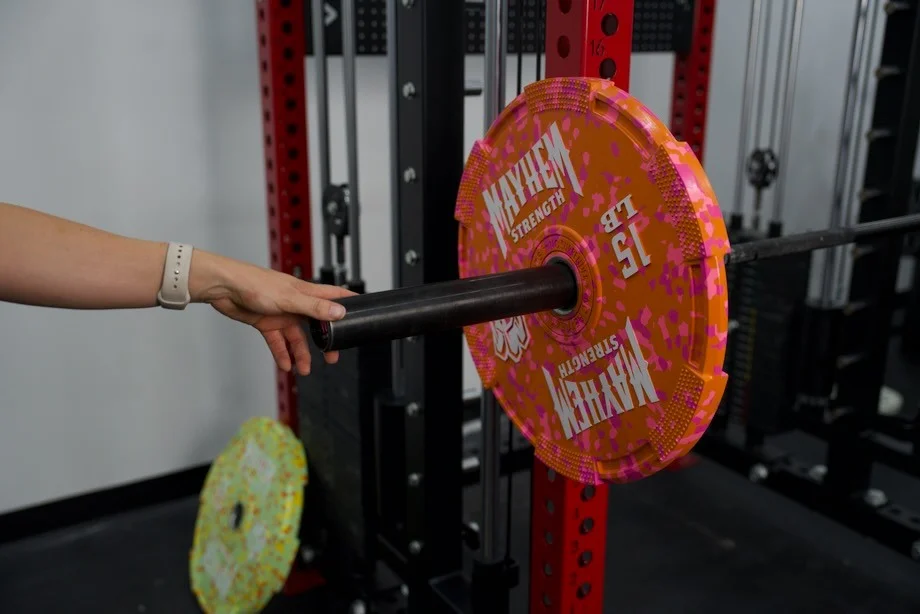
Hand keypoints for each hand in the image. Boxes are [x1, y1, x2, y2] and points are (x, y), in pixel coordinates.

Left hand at [191, 252, 353, 374]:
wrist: (224, 288)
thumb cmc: (254, 284)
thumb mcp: (289, 298)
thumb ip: (315, 307)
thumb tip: (339, 312)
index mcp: (305, 292)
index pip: (334, 295)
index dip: (348, 303)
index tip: (363, 310)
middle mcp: (296, 303)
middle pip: (316, 324)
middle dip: (325, 341)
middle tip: (332, 356)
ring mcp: (281, 313)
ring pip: (296, 337)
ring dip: (301, 353)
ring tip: (304, 369)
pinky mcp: (266, 322)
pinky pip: (278, 342)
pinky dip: (282, 354)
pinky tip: (286, 365)